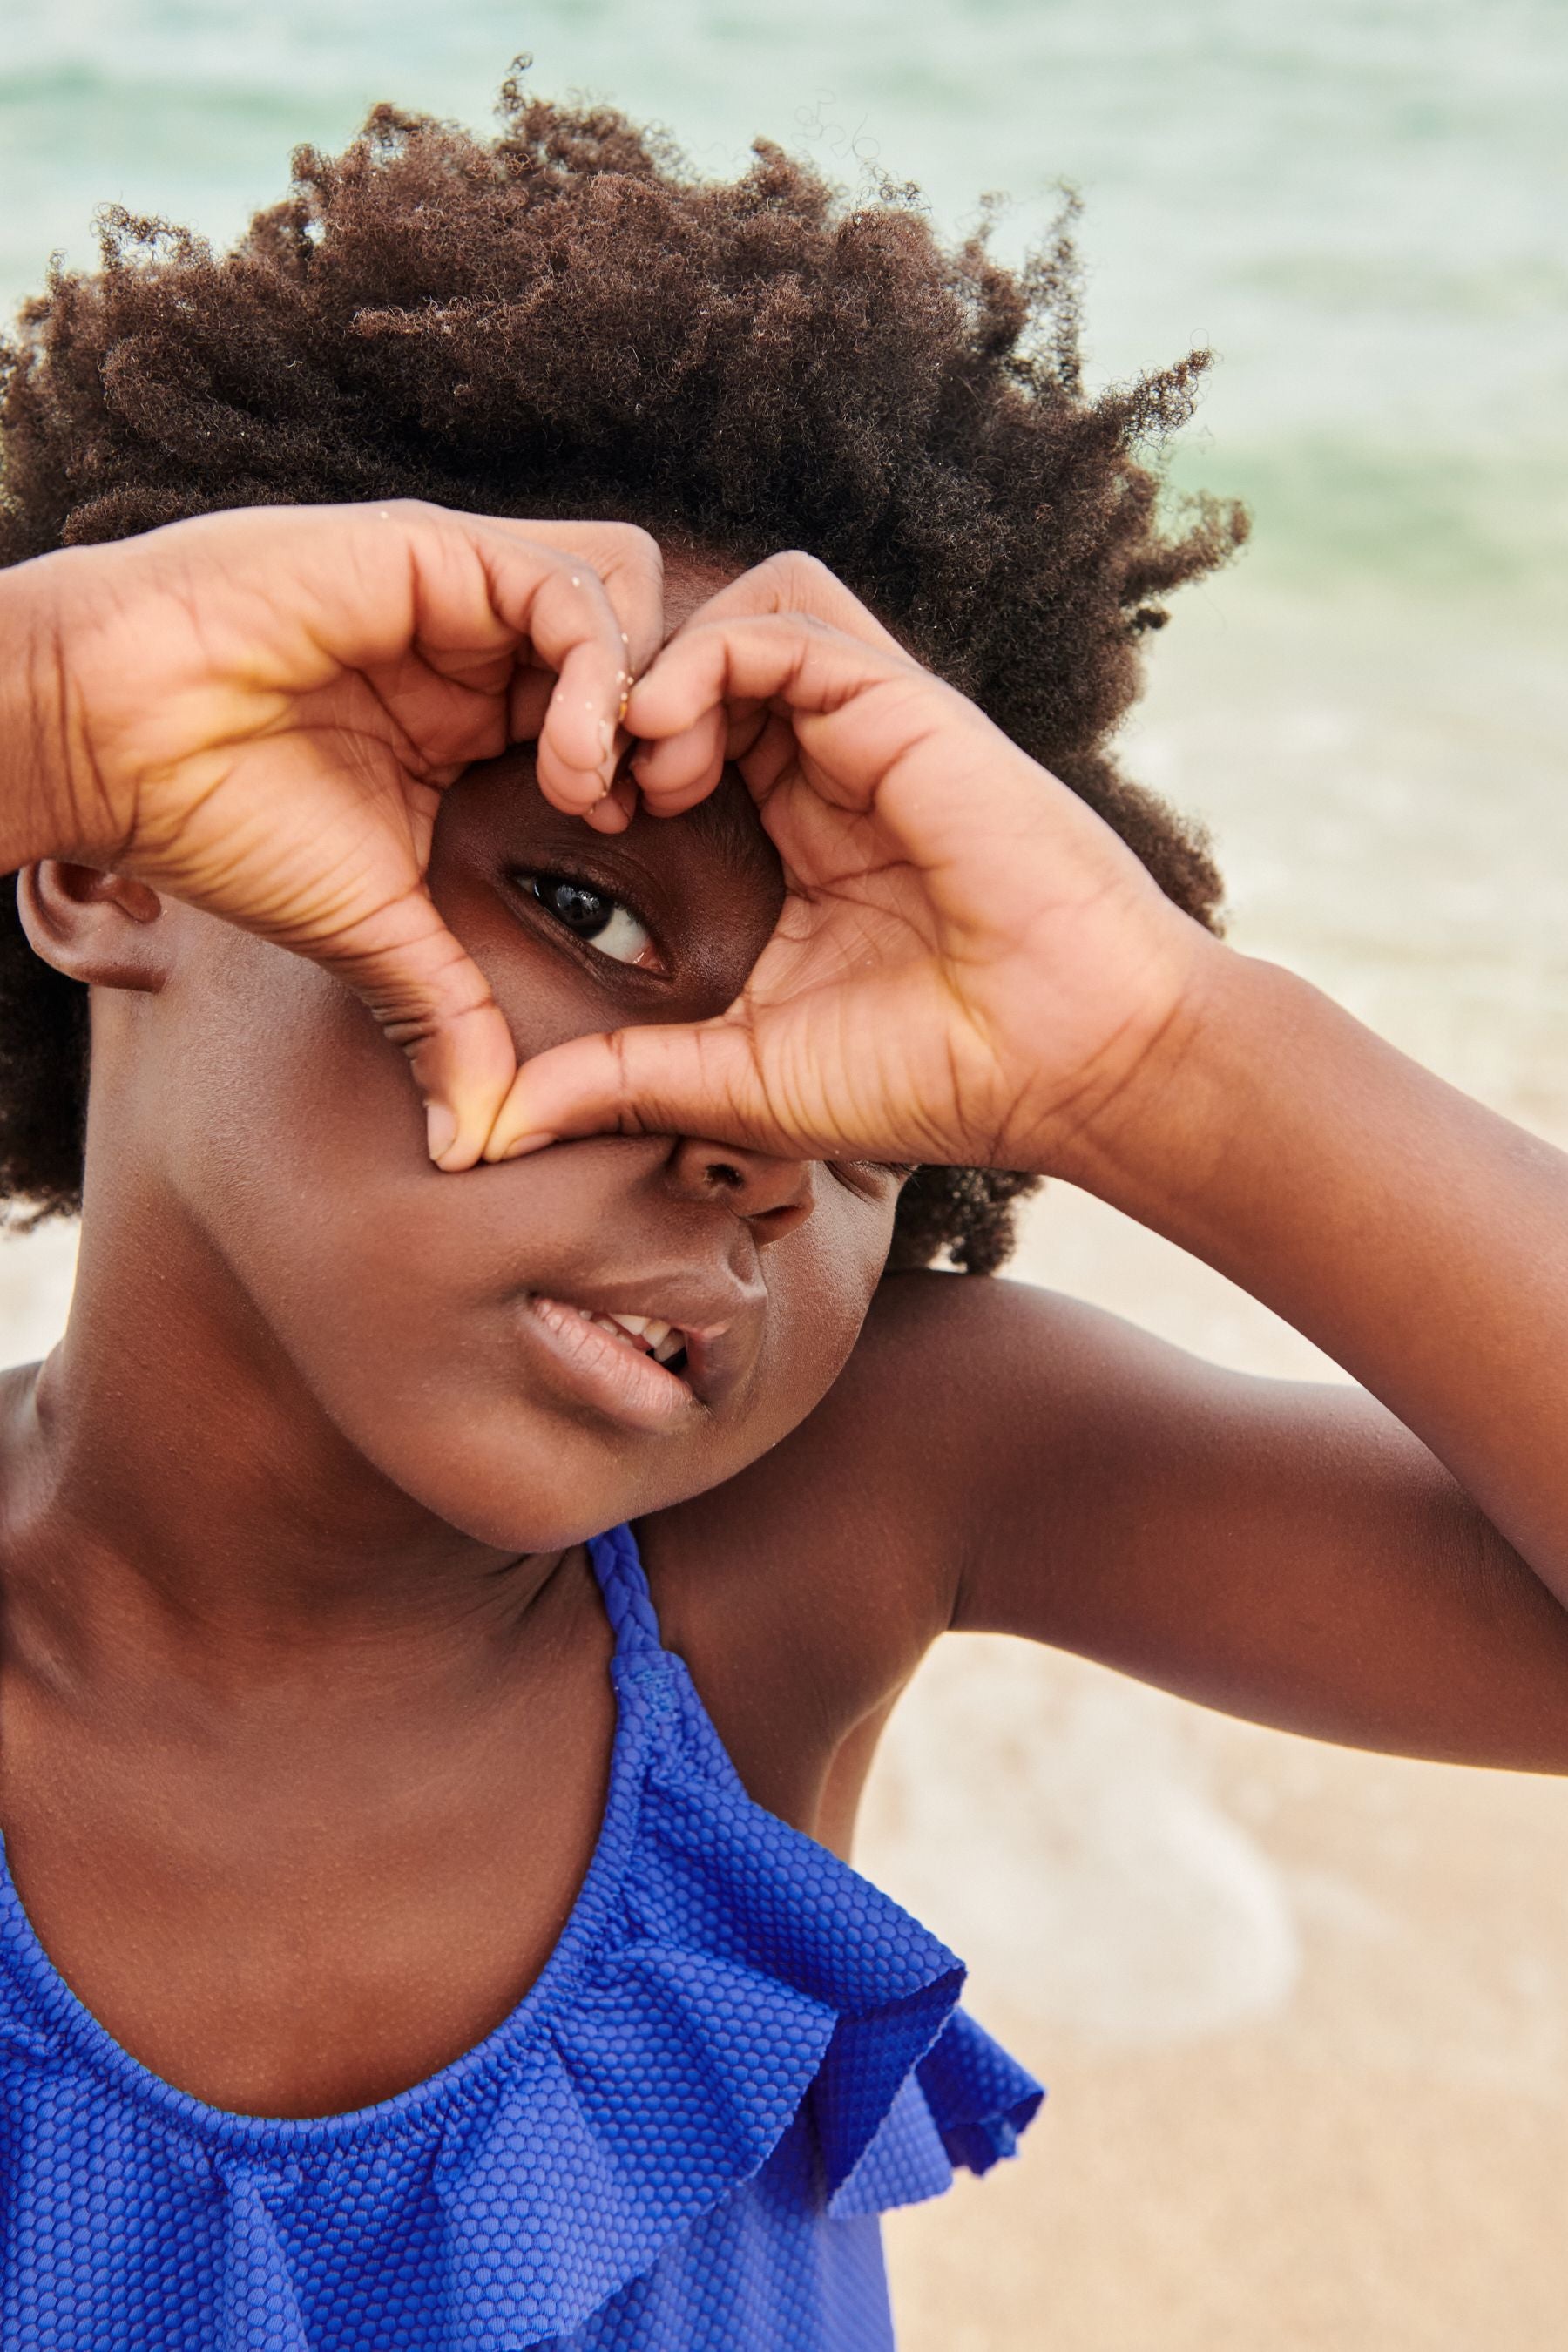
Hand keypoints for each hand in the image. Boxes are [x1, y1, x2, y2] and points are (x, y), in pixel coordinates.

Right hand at [5, 502, 663, 1166]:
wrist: (101, 739)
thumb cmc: (216, 820)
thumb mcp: (371, 933)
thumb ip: (446, 1017)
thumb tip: (475, 1146)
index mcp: (475, 712)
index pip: (621, 710)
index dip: (652, 770)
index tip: (630, 847)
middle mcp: (480, 641)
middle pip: (649, 643)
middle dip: (673, 728)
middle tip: (648, 816)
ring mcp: (463, 588)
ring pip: (631, 598)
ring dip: (642, 697)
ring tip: (597, 794)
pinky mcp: (437, 551)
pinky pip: (574, 587)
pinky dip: (597, 674)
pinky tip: (564, 761)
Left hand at [482, 554, 1217, 1177]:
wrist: (1068, 1068)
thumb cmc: (929, 1078)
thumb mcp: (736, 1078)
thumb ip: (622, 1078)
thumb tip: (493, 1127)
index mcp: (800, 833)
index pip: (689, 736)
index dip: (612, 754)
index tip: (571, 825)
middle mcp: (833, 766)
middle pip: (706, 656)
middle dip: (619, 696)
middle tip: (577, 783)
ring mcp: (871, 730)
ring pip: (744, 610)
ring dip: (661, 664)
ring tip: (625, 760)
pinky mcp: (906, 707)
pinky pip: (786, 623)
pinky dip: (704, 659)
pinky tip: (665, 744)